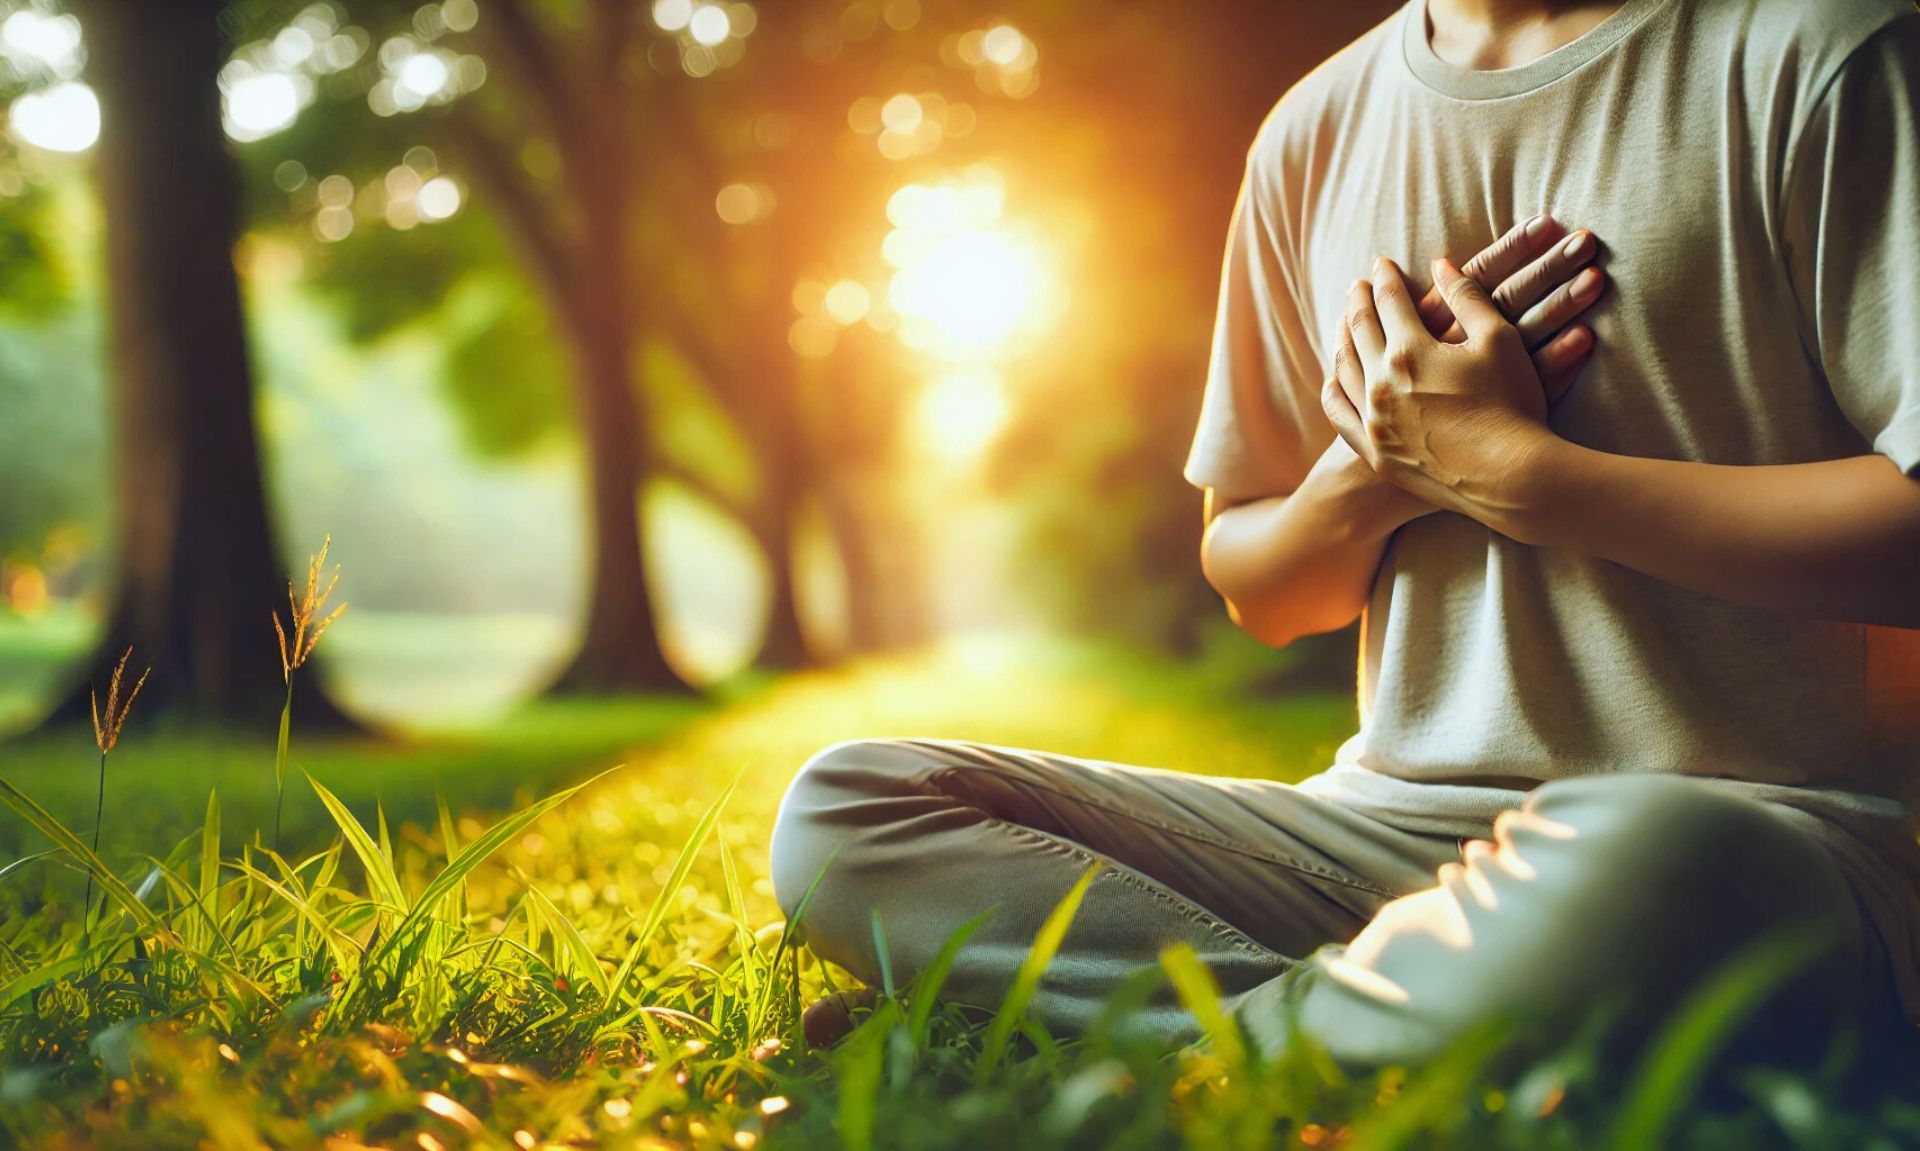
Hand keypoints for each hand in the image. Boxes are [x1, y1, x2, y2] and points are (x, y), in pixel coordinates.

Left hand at [1322, 257, 1562, 532]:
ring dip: (1342, 340)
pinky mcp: (1374, 453)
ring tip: (1346, 325)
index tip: (1383, 264)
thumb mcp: (1499, 340)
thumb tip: (1442, 264)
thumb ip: (1468, 297)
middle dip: (1359, 302)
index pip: (1390, 301)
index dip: (1387, 278)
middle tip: (1359, 287)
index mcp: (1410, 350)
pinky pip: (1340, 415)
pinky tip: (1334, 379)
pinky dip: (1333, 391)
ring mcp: (1373, 420)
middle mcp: (1381, 383)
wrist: (1510, 477)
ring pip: (1344, 370)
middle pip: (1359, 330)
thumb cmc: (1514, 404)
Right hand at [1414, 213, 1603, 396]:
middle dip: (1548, 267)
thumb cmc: (1405, 378)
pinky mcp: (1499, 408)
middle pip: (1507, 299)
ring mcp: (1479, 376)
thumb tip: (1440, 262)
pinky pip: (1532, 383)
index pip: (1479, 274)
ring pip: (1524, 336)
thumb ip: (1429, 303)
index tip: (1548, 222)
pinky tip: (1586, 338)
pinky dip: (1559, 359)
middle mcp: (1458, 342)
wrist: (1389, 440)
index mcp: (1436, 319)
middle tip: (1586, 242)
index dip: (1513, 248)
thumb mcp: (1406, 335)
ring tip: (1595, 279)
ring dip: (1560, 306)